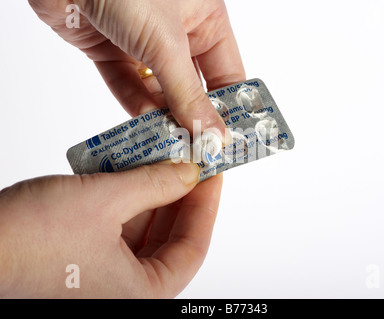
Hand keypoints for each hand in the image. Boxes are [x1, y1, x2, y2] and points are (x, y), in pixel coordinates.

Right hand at [0, 162, 221, 297]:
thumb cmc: (29, 237)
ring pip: (147, 230)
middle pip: (171, 238)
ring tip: (165, 159)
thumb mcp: (106, 200)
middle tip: (191, 162)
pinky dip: (132, 199)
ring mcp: (108, 274)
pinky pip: (123, 226)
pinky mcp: (90, 256)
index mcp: (141, 294)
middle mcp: (127, 290)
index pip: (193, 249)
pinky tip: (136, 171)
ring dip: (155, 193)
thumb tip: (189, 172)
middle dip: (181, 196)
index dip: (206, 206)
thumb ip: (155, 184)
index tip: (212, 174)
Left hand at [28, 0, 245, 138]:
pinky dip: (134, 107)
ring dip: (162, 119)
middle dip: (193, 119)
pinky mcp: (112, 51)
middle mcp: (178, 34)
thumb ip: (188, 93)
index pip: (227, 75)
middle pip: (192, 88)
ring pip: (159, 92)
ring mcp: (144, 44)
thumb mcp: (166, 43)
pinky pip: (127, 86)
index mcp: (206, 21)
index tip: (227, 142)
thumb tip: (214, 134)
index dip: (230, 109)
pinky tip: (143, 130)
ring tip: (169, 148)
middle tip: (197, 153)